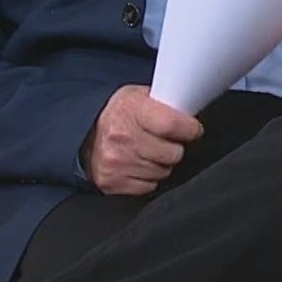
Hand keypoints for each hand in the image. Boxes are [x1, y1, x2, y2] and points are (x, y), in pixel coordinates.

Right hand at [82, 85, 202, 195]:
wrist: (87, 133)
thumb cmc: (122, 113)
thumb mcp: (141, 95)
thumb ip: (166, 103)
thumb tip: (192, 111)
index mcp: (132, 110)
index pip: (172, 125)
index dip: (189, 129)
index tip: (193, 130)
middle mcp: (122, 136)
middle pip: (172, 153)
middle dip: (174, 147)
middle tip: (164, 141)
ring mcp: (116, 162)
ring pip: (163, 172)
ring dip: (161, 164)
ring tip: (148, 151)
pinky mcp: (112, 182)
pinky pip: (149, 186)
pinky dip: (148, 178)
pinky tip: (139, 164)